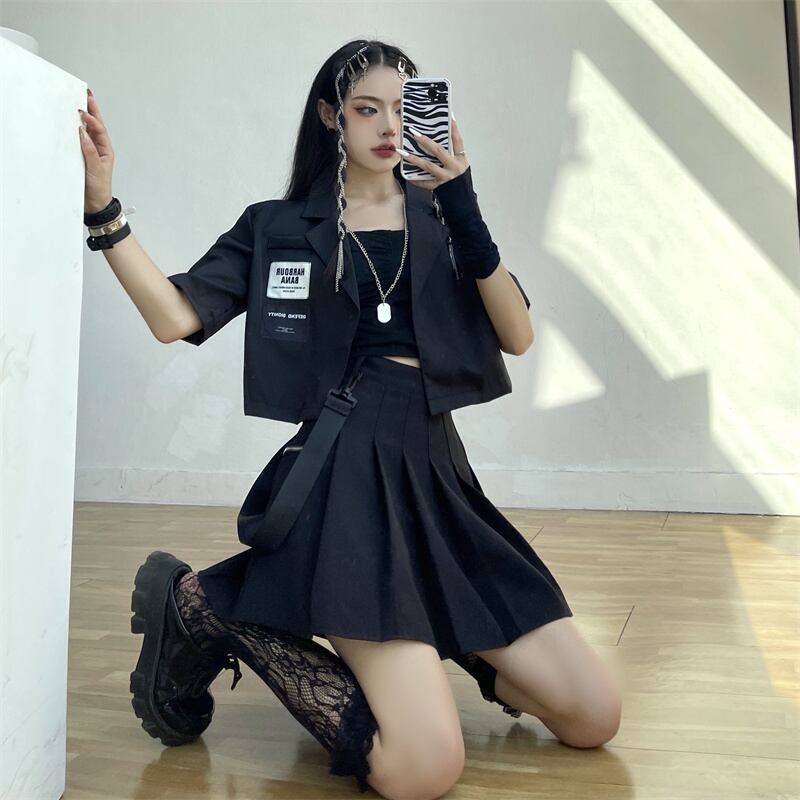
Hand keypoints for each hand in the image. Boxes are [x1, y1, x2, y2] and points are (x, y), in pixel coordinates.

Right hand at [79, 88, 115, 212]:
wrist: (95, 203)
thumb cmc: (99, 188)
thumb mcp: (96, 168)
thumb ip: (89, 150)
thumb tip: (82, 132)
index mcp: (105, 150)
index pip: (99, 129)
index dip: (92, 119)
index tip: (82, 111)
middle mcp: (98, 148)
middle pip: (95, 126)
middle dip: (91, 110)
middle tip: (86, 95)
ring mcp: (90, 152)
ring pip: (87, 131)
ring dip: (84, 117)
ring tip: (80, 102)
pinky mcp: (81, 156)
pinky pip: (78, 140)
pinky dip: (75, 130)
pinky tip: (71, 122)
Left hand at [398, 115, 467, 190]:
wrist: (462, 198)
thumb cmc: (460, 178)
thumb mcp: (461, 163)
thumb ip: (452, 151)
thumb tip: (440, 136)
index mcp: (460, 159)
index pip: (457, 141)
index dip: (454, 129)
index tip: (449, 116)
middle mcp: (453, 167)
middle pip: (438, 151)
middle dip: (425, 141)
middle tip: (414, 133)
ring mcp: (445, 177)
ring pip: (428, 166)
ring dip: (414, 159)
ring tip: (402, 152)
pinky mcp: (438, 186)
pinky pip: (424, 182)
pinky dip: (415, 178)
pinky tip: (406, 173)